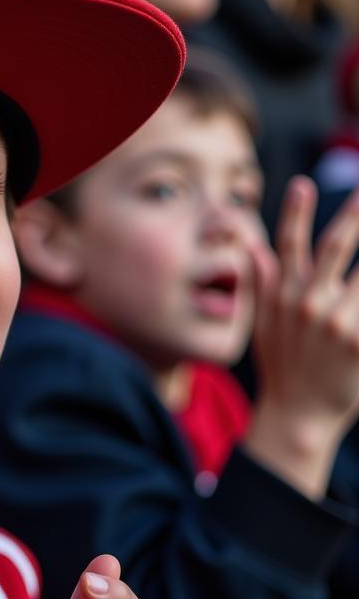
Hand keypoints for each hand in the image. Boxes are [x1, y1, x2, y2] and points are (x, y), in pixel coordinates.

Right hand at [246, 176, 358, 496]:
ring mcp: (335, 322)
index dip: (295, 213)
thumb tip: (250, 244)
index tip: (303, 184)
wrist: (297, 414)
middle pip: (333, 249)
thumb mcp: (263, 321)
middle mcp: (307, 303)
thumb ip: (261, 279)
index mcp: (284, 295)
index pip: (288, 245)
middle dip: (353, 218)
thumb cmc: (284, 365)